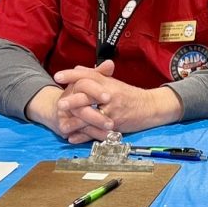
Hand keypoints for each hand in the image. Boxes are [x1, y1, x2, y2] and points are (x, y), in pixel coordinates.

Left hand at [54, 59, 178, 135]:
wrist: (150, 107)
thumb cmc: (130, 95)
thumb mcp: (113, 82)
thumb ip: (95, 76)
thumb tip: (77, 69)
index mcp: (108, 82)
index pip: (87, 75)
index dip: (72, 75)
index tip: (57, 76)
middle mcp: (110, 94)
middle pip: (88, 95)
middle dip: (72, 100)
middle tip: (60, 105)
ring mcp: (113, 111)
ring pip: (90, 116)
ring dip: (76, 121)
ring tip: (62, 125)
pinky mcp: (115, 125)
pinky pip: (96, 131)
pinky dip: (83, 136)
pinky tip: (73, 137)